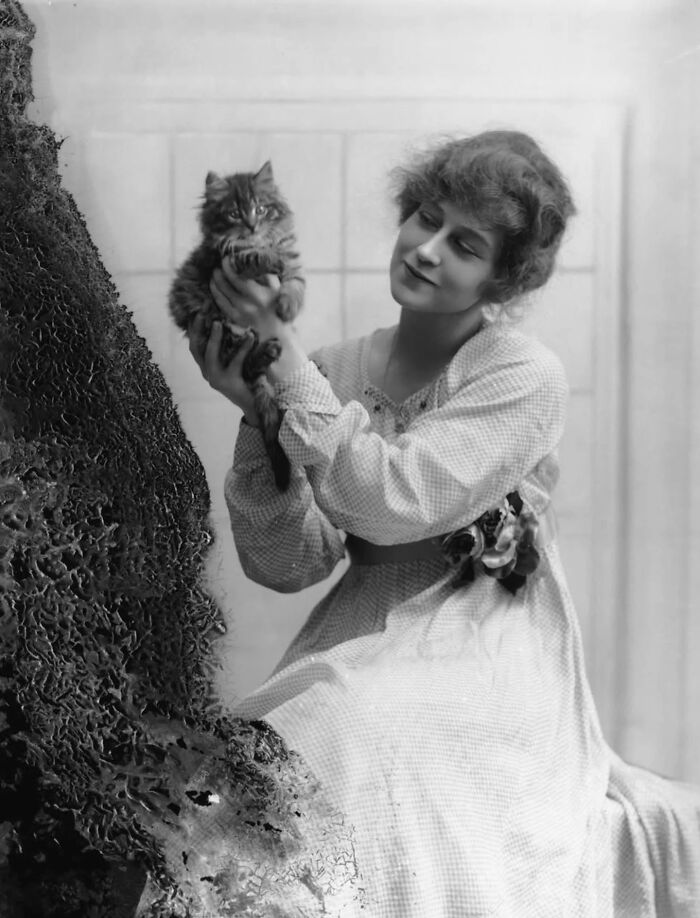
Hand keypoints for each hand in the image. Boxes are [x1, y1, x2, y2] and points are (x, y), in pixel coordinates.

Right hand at [188, 314, 259, 423]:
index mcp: (206, 368)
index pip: (194, 347)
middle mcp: (207, 374)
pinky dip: (243, 348)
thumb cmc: (244, 381)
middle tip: (202, 314)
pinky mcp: (229, 382)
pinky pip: (235, 361)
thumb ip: (226, 351)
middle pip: (196, 349)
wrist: (253, 405)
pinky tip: (250, 337)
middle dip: (197, 330)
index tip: (196, 313)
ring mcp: (216, 379)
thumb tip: (228, 325)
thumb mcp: (231, 364)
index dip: (193, 330)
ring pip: (210, 355)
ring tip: (219, 323)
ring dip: (214, 338)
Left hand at [209, 260, 308, 384]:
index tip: (227, 259)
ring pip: (222, 292)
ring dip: (216, 280)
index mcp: (263, 294)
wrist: (278, 341)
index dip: (229, 264)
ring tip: (215, 274)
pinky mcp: (235, 321)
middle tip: (219, 265)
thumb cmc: (280, 314)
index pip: (240, 274)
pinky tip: (214, 288)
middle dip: (221, 270)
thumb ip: (269, 278)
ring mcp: (241, 312)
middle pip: (228, 281)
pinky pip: (221, 304)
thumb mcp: (280, 294)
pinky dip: (215, 293)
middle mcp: (251, 302)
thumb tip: (258, 263)